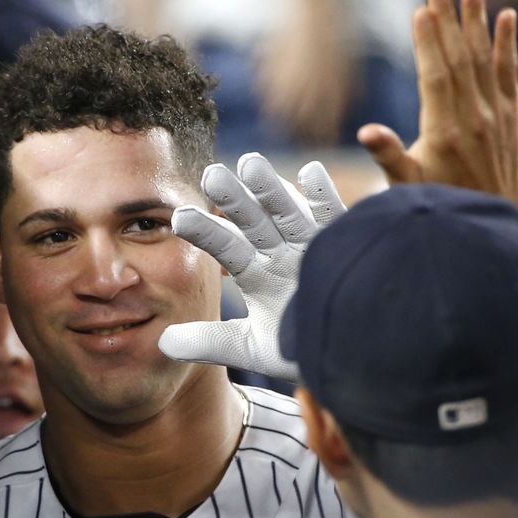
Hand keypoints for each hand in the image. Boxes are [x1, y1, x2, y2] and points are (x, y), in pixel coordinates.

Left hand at [159, 153, 345, 381]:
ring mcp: (315, 245)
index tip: (178, 218)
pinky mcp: (347, 244)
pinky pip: (336, 216)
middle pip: (254, 221)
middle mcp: (283, 253)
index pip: (227, 247)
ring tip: (250, 164)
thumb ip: (209, 342)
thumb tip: (161, 343)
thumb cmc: (305, 348)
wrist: (355, 354)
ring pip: (290, 213)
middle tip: (210, 175)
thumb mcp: (253, 347)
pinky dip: (325, 196)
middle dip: (234, 200)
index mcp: (259, 273)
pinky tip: (309, 172)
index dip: (206, 232)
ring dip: (272, 190)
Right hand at [357, 0, 517, 206]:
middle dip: (448, 20)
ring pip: (484, 59)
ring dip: (477, 22)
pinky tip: (506, 17)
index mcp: (444, 132)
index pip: (435, 77)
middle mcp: (473, 119)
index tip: (421, 11)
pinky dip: (507, 43)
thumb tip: (365, 133)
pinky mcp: (510, 113)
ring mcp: (495, 114)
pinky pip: (508, 71)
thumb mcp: (406, 185)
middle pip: (459, 59)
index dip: (428, 44)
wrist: (492, 214)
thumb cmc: (440, 200)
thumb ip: (388, 156)